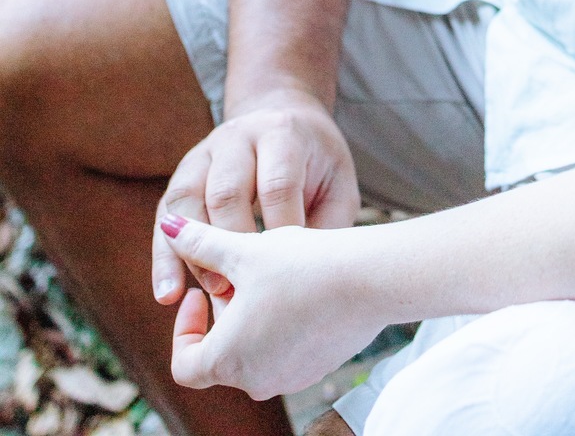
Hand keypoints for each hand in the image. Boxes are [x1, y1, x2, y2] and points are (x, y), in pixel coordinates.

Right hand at [152, 89, 359, 306]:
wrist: (285, 118)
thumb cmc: (317, 164)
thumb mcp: (337, 184)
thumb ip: (326, 224)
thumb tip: (308, 279)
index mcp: (281, 134)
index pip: (276, 184)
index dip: (279, 230)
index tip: (286, 272)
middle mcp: (237, 138)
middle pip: (226, 190)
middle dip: (231, 244)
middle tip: (242, 290)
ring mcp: (204, 153)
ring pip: (186, 199)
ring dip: (190, 252)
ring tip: (204, 295)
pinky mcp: (183, 174)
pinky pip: (166, 214)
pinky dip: (165, 256)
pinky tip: (168, 294)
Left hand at [161, 216, 382, 399]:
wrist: (370, 279)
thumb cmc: (302, 265)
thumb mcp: (245, 250)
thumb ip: (201, 244)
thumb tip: (168, 228)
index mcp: (227, 360)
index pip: (185, 364)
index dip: (184, 328)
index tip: (200, 292)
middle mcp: (255, 380)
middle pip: (221, 355)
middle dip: (224, 314)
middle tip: (240, 273)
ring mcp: (290, 378)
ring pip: (254, 353)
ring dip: (252, 319)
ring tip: (272, 274)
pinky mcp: (317, 368)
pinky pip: (285, 351)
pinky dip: (281, 325)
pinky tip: (302, 285)